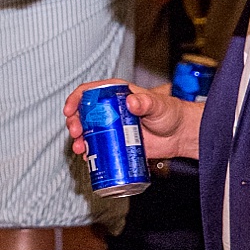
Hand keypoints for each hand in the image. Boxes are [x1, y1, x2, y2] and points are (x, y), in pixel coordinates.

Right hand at [63, 78, 202, 160]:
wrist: (179, 135)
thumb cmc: (170, 113)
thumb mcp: (158, 105)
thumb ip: (146, 102)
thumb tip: (132, 102)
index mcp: (116, 94)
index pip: (89, 92)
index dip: (76, 99)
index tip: (70, 110)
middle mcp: (110, 109)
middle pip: (83, 113)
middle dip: (74, 122)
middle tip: (76, 132)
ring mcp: (111, 127)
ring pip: (87, 131)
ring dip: (78, 140)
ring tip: (80, 148)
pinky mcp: (115, 142)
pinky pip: (97, 146)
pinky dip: (89, 152)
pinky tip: (88, 157)